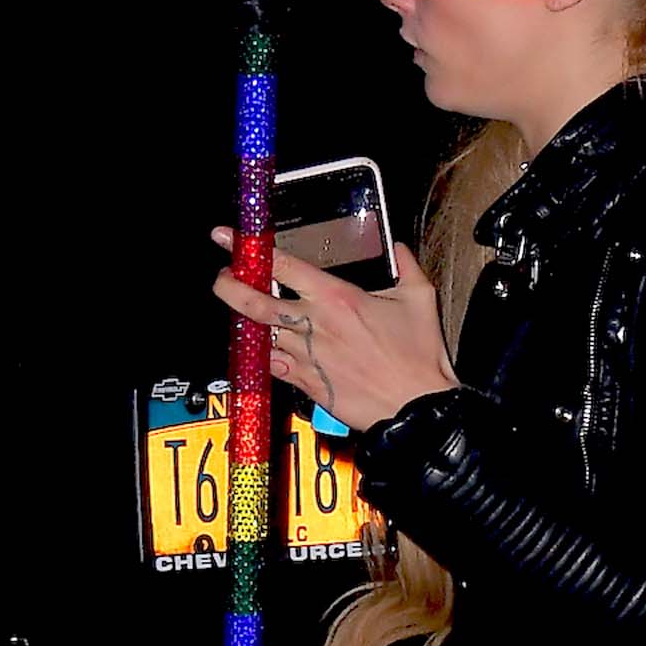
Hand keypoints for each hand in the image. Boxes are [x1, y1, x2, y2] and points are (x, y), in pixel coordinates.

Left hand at [209, 235, 455, 433]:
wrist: (418, 408)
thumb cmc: (420, 358)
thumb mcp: (420, 300)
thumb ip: (406, 267)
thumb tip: (399, 249)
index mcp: (336, 297)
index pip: (281, 265)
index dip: (248, 248)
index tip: (227, 237)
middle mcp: (314, 324)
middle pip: (253, 302)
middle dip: (228, 287)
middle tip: (224, 278)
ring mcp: (306, 356)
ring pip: (259, 335)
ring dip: (247, 323)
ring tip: (244, 314)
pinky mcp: (307, 383)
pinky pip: (271, 365)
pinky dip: (262, 355)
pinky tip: (262, 347)